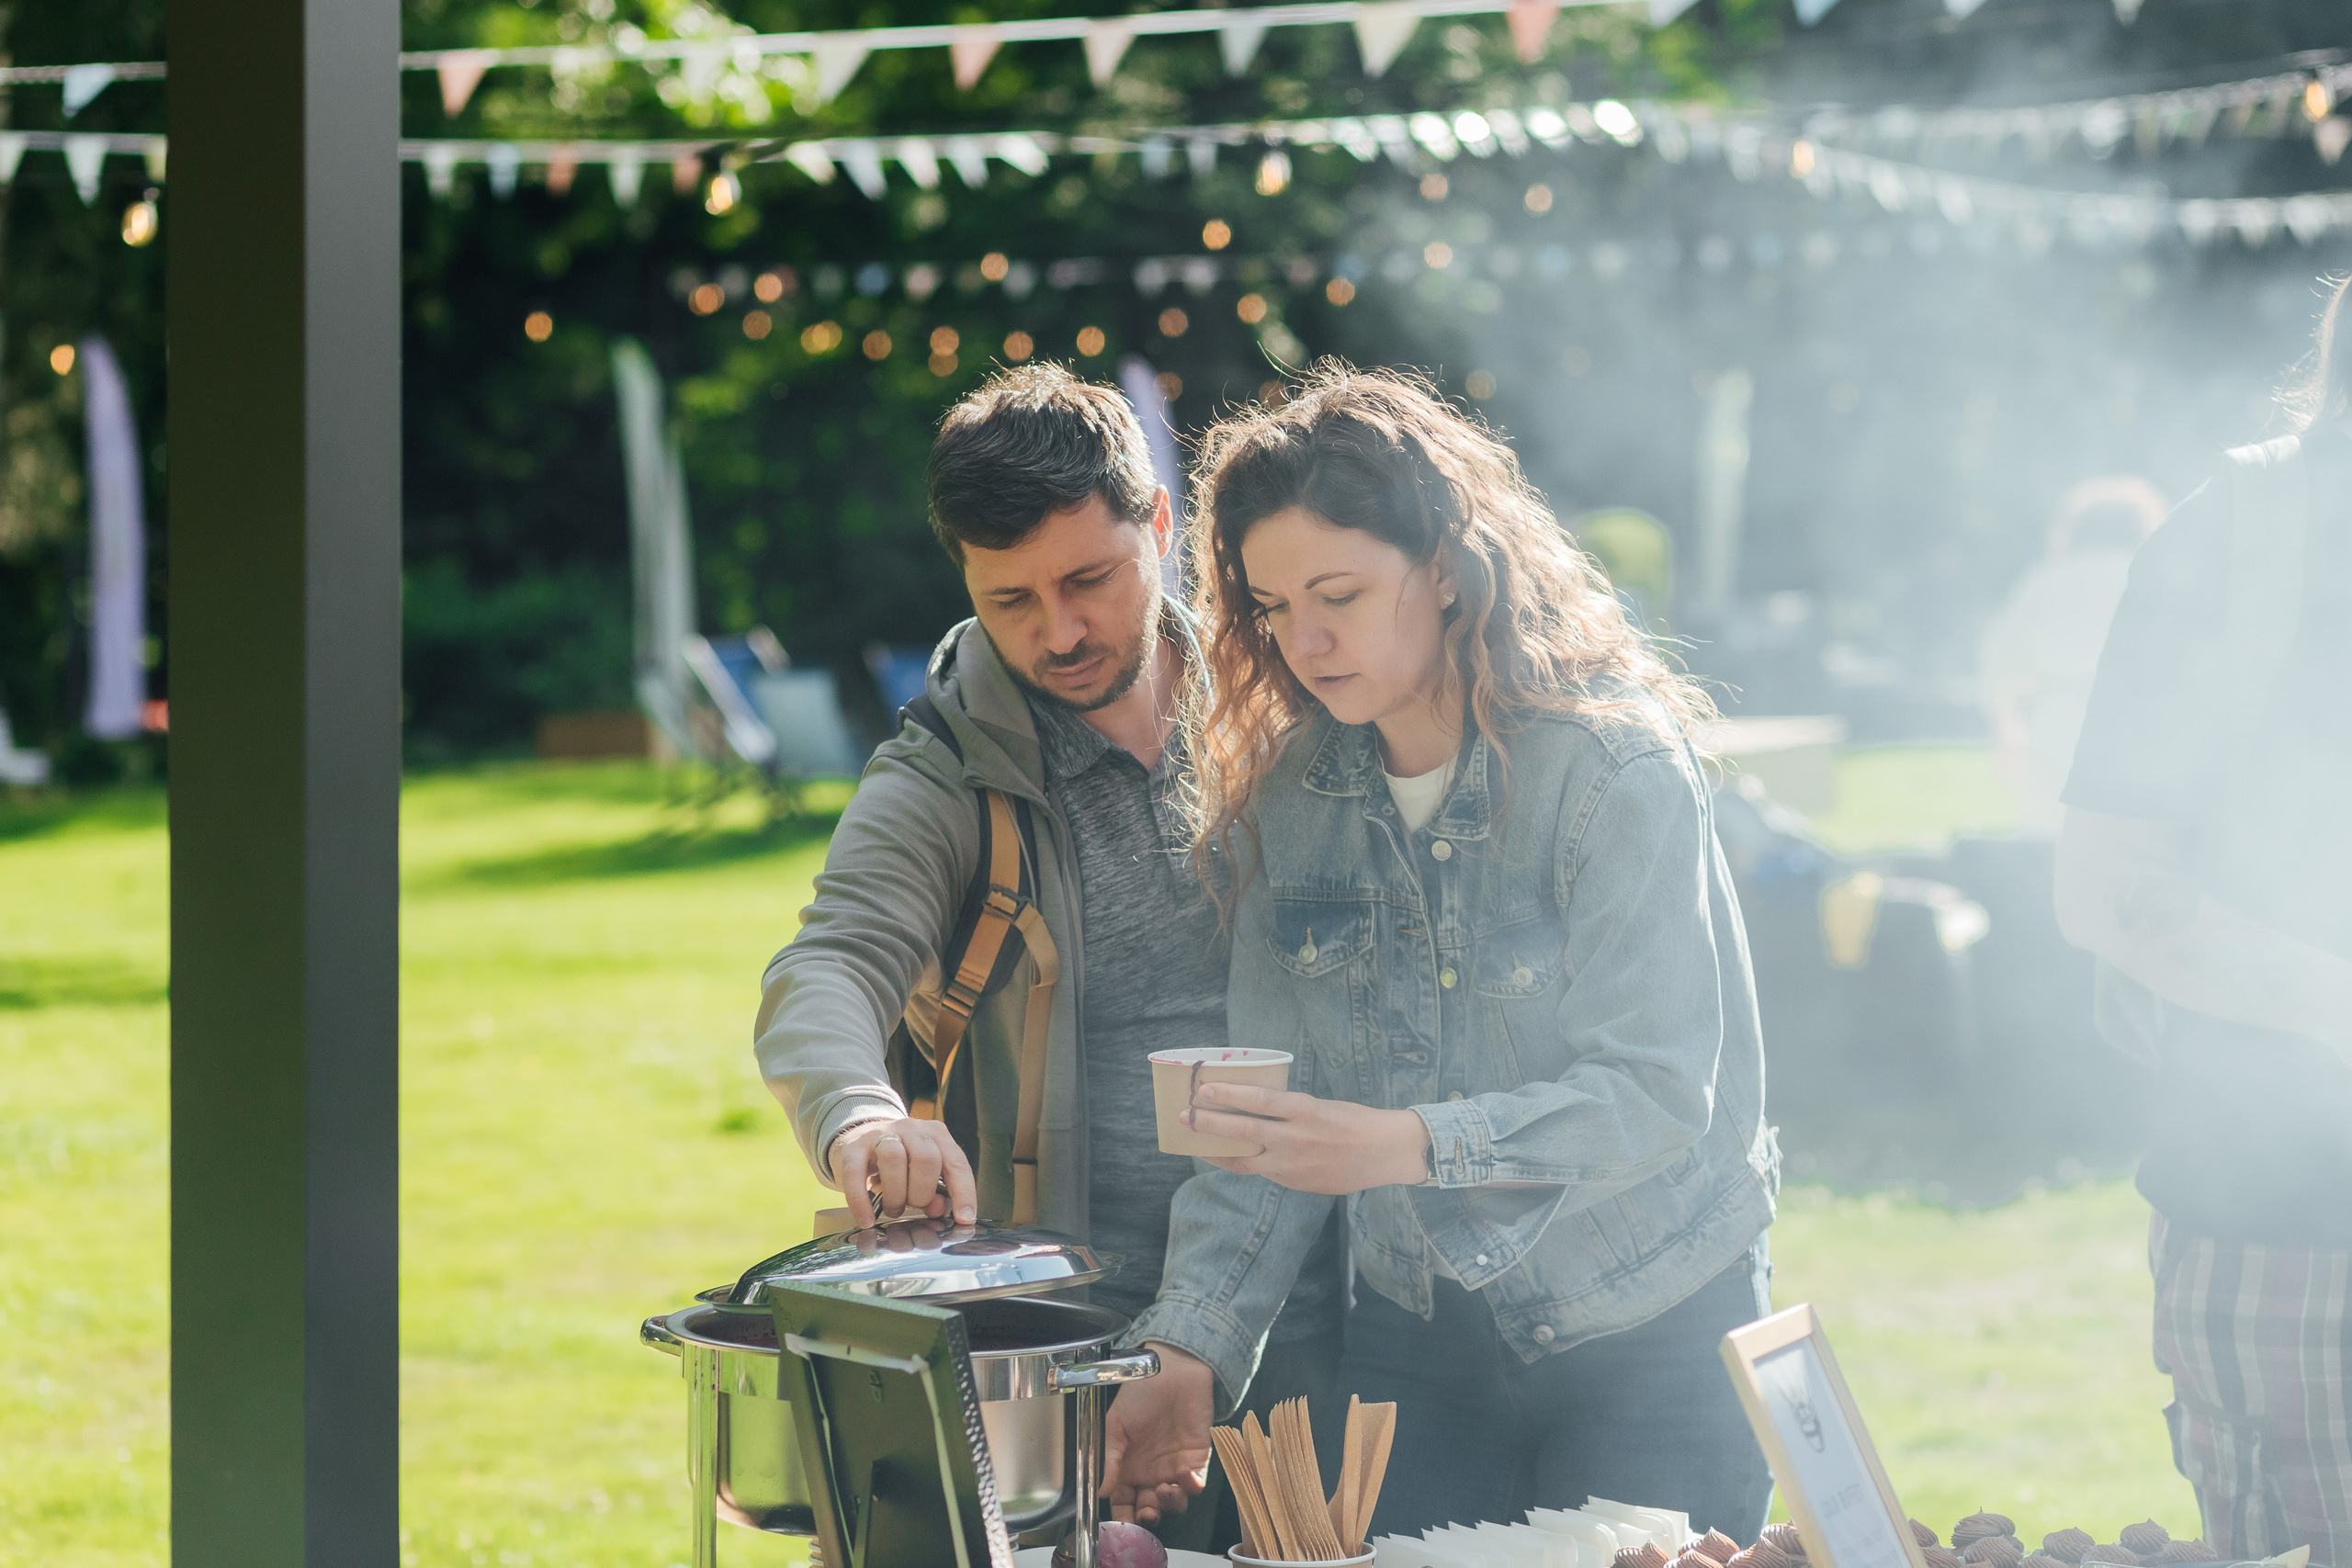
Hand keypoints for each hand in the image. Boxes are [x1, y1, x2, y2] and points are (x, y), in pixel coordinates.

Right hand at [827, 1117, 975, 1227]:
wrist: (861, 1137)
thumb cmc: (900, 1162)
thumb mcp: (922, 1174)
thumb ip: (936, 1192)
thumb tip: (938, 1209)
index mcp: (936, 1134)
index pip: (956, 1162)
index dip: (963, 1192)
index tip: (964, 1218)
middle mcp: (911, 1128)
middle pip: (926, 1159)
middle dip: (922, 1193)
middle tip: (912, 1206)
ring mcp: (881, 1134)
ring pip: (894, 1159)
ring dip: (896, 1195)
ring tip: (893, 1210)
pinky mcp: (853, 1146)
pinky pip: (856, 1173)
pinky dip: (862, 1201)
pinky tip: (867, 1219)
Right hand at [1103, 1344, 1212, 1524]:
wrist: (1172, 1370)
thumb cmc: (1141, 1392)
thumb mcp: (1116, 1425)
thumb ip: (1110, 1459)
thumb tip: (1102, 1490)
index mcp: (1128, 1467)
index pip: (1124, 1503)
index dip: (1123, 1518)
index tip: (1121, 1527)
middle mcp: (1151, 1472)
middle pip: (1150, 1508)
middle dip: (1148, 1518)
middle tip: (1146, 1514)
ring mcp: (1175, 1468)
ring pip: (1175, 1502)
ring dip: (1169, 1503)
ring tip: (1163, 1491)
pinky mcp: (1198, 1459)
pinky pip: (1196, 1484)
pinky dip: (1191, 1487)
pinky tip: (1183, 1477)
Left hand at [1185, 1083, 1429, 1194]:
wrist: (1385, 1154)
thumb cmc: (1355, 1121)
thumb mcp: (1321, 1105)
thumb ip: (1289, 1110)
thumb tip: (1255, 1108)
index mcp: (1304, 1111)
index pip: (1259, 1100)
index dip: (1228, 1094)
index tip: (1204, 1089)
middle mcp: (1295, 1138)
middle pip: (1243, 1130)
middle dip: (1210, 1123)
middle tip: (1185, 1115)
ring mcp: (1293, 1165)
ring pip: (1244, 1159)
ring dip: (1216, 1150)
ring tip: (1196, 1141)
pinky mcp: (1294, 1183)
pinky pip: (1261, 1172)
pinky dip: (1242, 1163)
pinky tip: (1227, 1157)